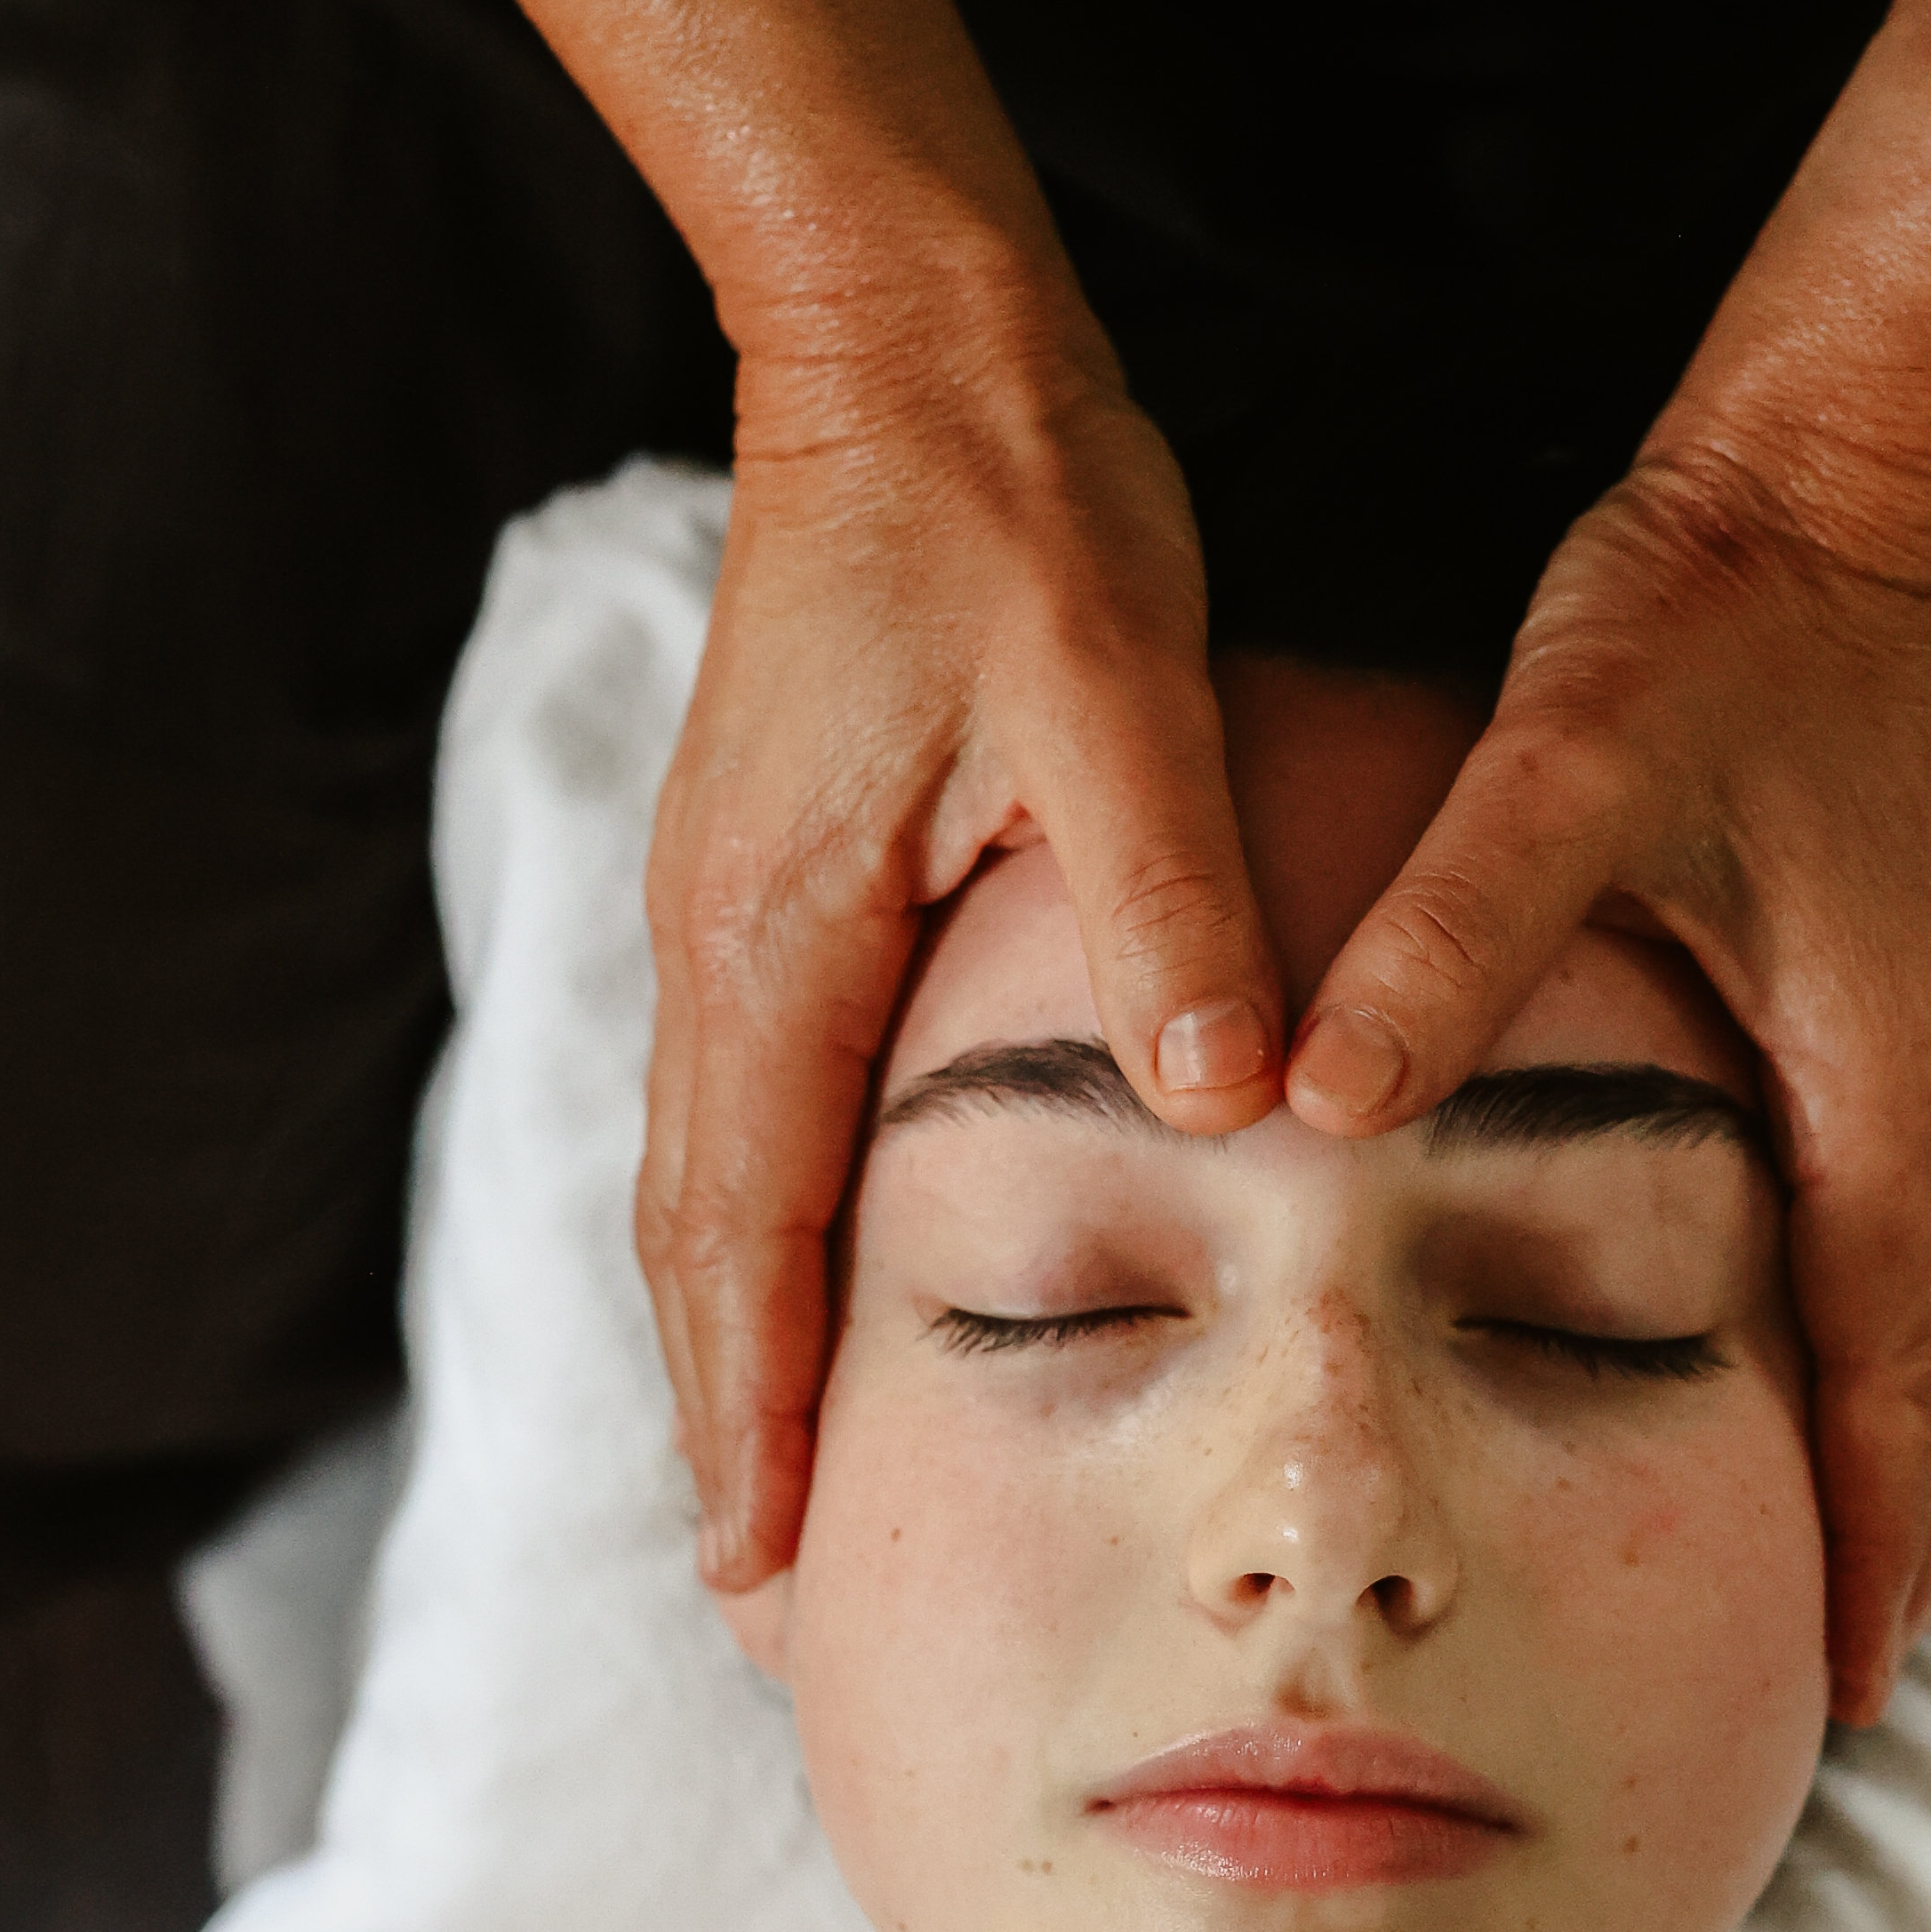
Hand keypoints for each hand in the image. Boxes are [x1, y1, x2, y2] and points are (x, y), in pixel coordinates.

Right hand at [638, 309, 1283, 1586]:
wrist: (900, 334)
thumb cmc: (1011, 502)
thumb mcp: (1119, 697)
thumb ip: (1169, 912)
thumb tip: (1233, 1106)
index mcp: (780, 936)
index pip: (749, 1236)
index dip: (757, 1415)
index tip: (764, 1569)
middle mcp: (722, 949)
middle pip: (697, 1247)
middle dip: (724, 1429)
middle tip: (759, 1597)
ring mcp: (731, 916)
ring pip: (709, 1188)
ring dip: (734, 1349)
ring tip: (769, 1495)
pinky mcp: (772, 878)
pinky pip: (746, 1111)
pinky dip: (763, 1239)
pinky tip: (815, 1294)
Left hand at [1285, 432, 1930, 1723]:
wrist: (1849, 459)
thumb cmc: (1712, 618)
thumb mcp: (1561, 767)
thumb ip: (1444, 941)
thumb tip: (1313, 1104)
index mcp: (1887, 1075)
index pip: (1891, 1373)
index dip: (1863, 1536)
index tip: (1838, 1683)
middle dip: (1909, 1537)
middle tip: (1856, 1684)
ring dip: (1924, 1447)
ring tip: (1868, 1574)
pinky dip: (1919, 1338)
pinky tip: (1857, 1371)